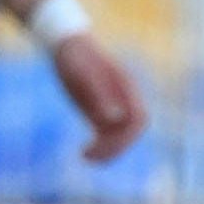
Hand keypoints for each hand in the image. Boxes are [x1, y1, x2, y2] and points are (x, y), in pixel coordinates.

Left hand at [54, 33, 147, 163]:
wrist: (66, 45)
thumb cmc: (74, 58)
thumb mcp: (82, 75)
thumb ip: (98, 95)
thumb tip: (113, 119)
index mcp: (126, 88)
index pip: (138, 118)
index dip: (126, 136)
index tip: (104, 146)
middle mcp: (124, 98)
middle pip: (132, 130)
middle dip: (117, 147)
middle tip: (91, 158)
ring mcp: (113, 104)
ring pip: (120, 134)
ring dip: (108, 150)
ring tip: (85, 158)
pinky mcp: (100, 110)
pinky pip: (106, 133)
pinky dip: (100, 145)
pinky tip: (83, 153)